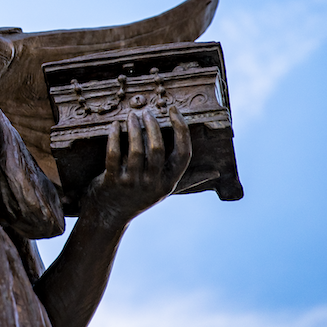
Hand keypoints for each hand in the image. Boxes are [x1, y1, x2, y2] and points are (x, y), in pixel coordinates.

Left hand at [83, 106, 191, 228]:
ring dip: (134, 128)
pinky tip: (115, 126)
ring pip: (136, 150)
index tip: (174, 109)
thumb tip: (216, 173)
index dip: (181, 129)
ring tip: (132, 115)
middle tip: (147, 112)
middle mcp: (153, 183)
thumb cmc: (140, 197)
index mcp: (169, 182)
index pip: (184, 153)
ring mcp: (132, 183)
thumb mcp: (165, 190)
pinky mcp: (112, 181)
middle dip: (153, 126)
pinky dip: (114, 137)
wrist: (110, 216)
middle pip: (157, 149)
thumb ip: (190, 180)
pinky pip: (114, 155)